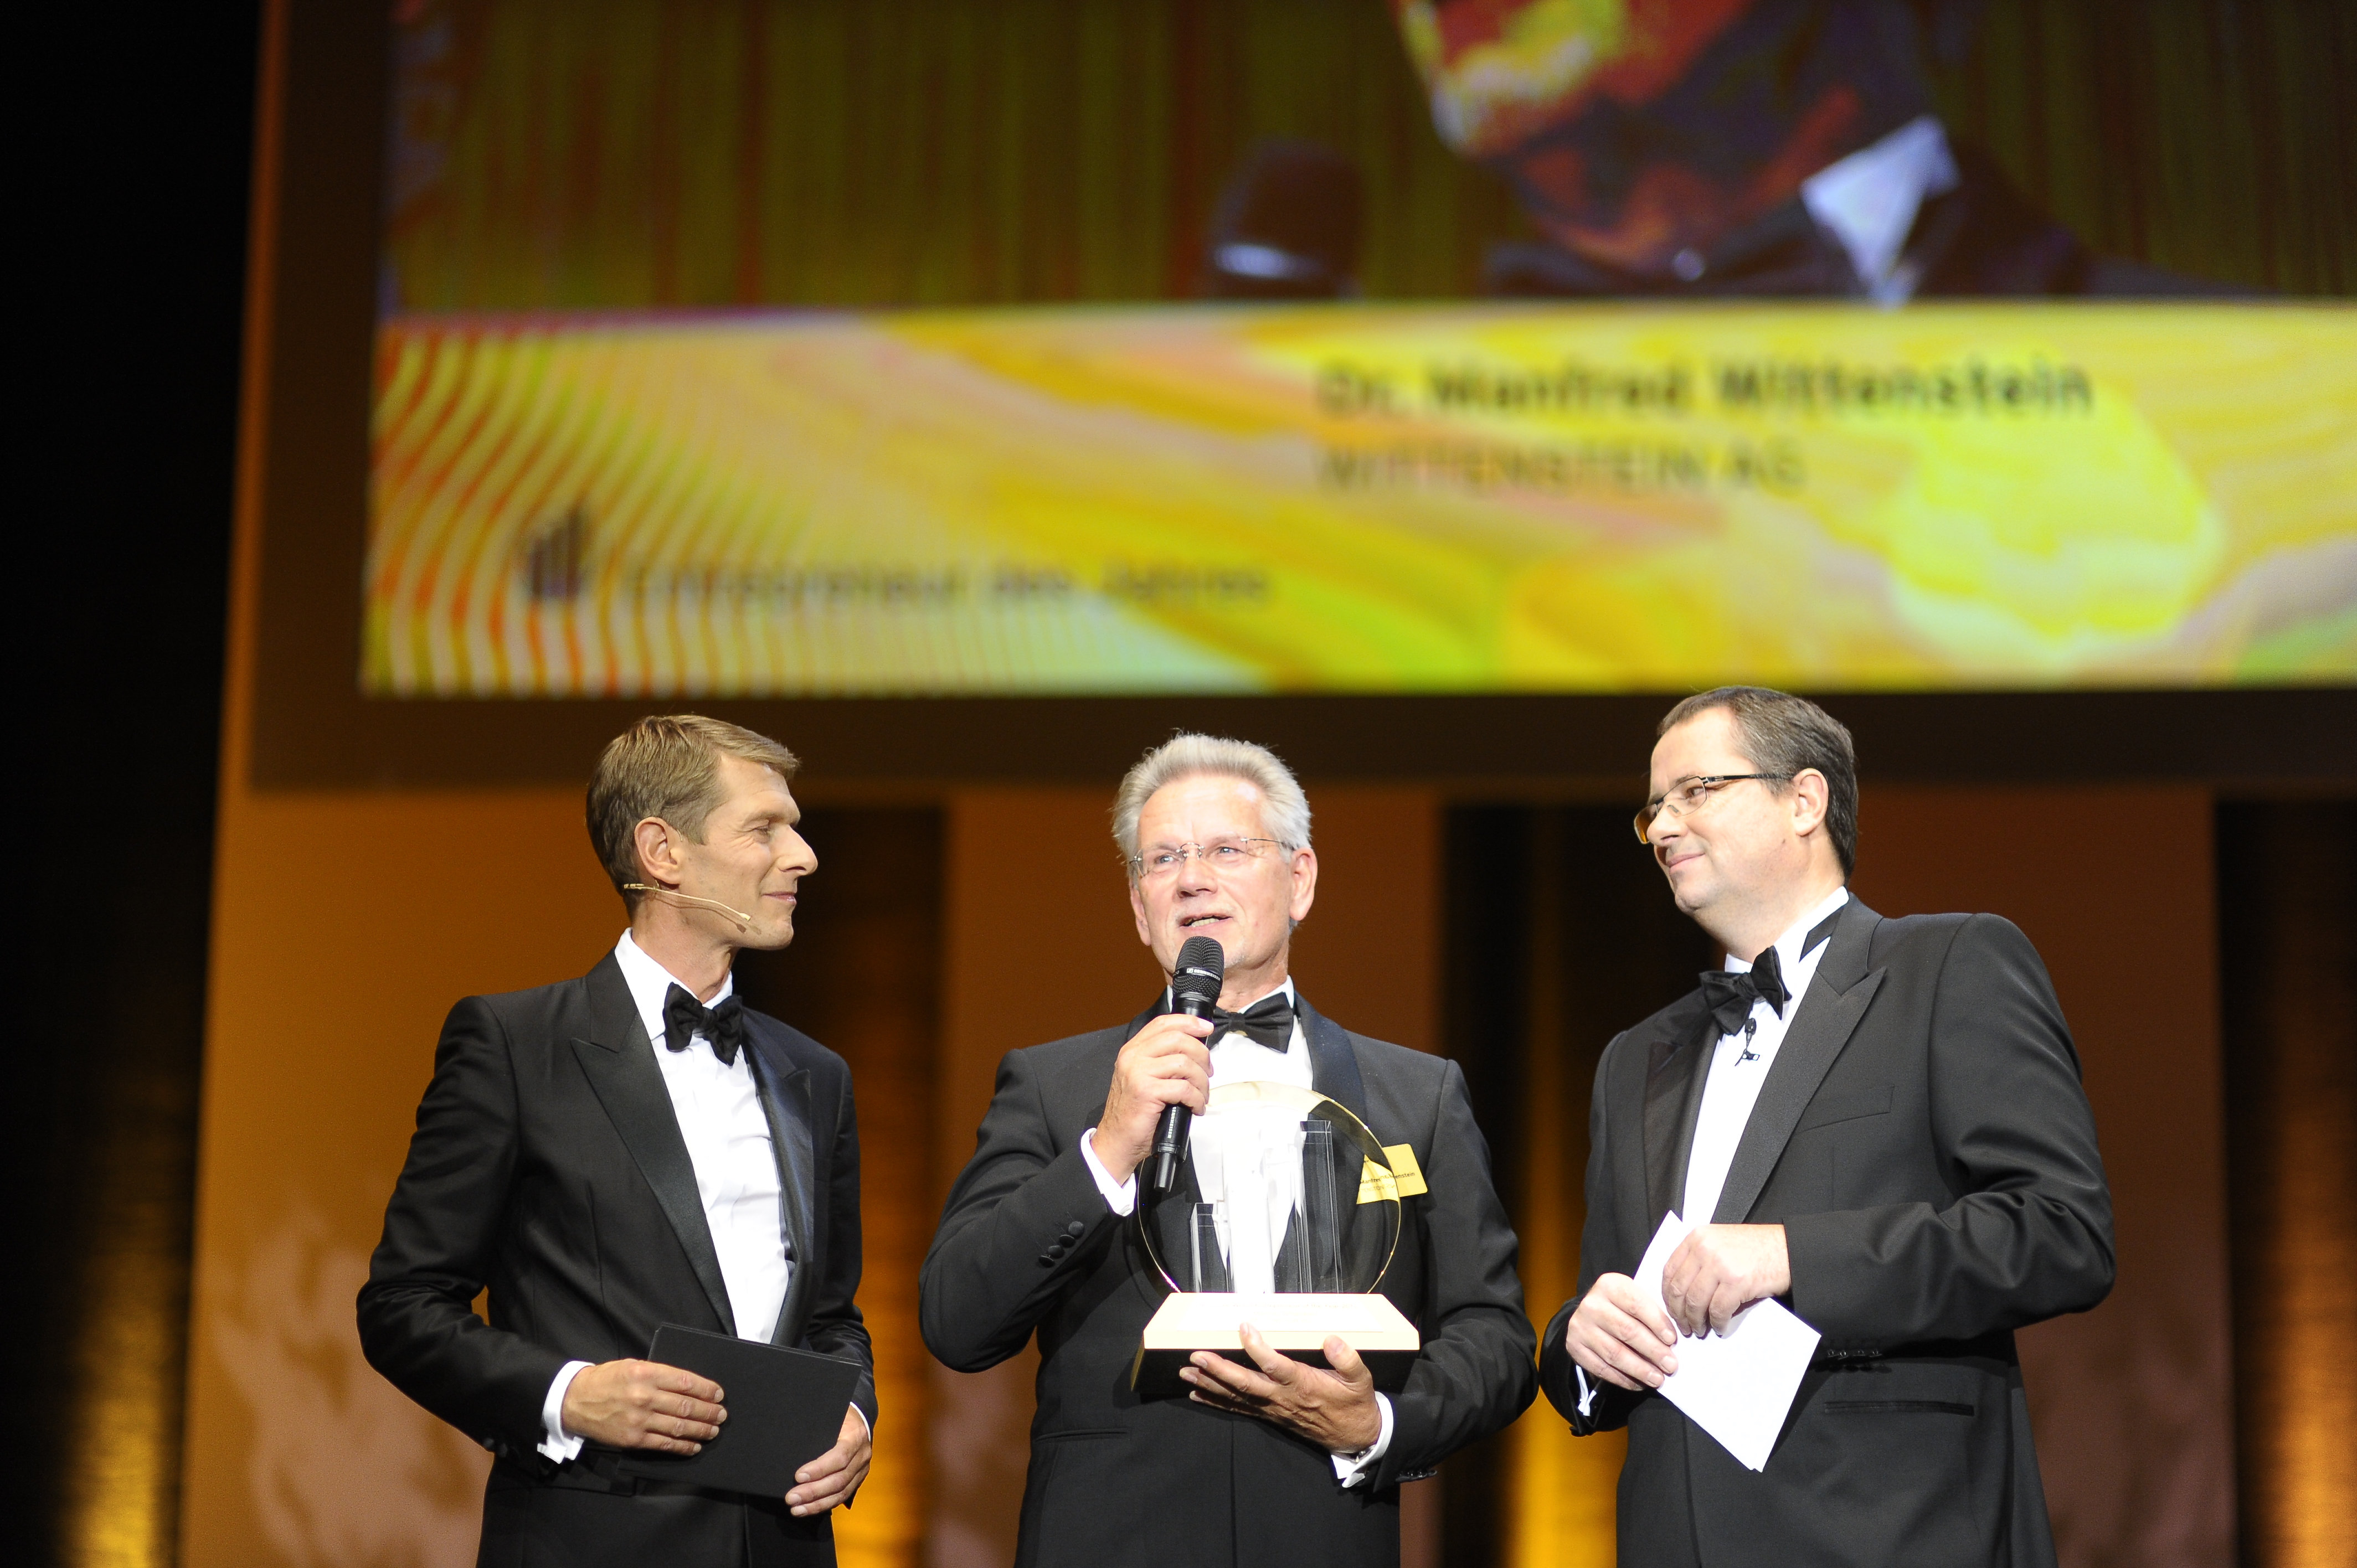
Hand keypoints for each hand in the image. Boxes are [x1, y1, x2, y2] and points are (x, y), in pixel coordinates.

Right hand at [560, 1359, 724, 1452]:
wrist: (575, 1401)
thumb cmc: (606, 1380)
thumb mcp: (633, 1366)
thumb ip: (659, 1374)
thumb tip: (688, 1385)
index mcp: (646, 1373)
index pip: (686, 1382)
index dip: (707, 1389)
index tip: (719, 1394)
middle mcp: (644, 1396)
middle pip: (686, 1406)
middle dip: (709, 1411)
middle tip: (722, 1414)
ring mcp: (639, 1420)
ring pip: (679, 1426)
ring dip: (701, 1429)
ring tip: (714, 1430)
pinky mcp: (633, 1439)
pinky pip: (664, 1444)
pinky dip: (683, 1446)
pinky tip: (694, 1446)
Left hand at [784, 1406, 871, 1515]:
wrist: (860, 1420)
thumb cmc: (840, 1416)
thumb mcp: (832, 1416)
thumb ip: (817, 1429)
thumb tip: (791, 1442)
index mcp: (856, 1436)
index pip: (839, 1457)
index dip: (819, 1469)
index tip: (798, 1476)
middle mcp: (862, 1456)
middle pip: (839, 1480)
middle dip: (813, 1491)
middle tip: (791, 1498)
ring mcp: (862, 1470)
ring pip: (841, 1493)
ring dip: (816, 1504)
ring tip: (796, 1509)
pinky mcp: (857, 1480)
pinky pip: (841, 1497)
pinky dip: (823, 1505)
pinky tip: (808, 1509)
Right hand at [1089, 1013, 1214, 1183]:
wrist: (1117, 1140)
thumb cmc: (1134, 1113)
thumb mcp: (1144, 1078)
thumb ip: (1161, 1060)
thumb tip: (1195, 1052)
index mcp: (1132, 1050)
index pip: (1163, 1023)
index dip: (1188, 1022)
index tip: (1206, 1028)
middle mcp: (1133, 1057)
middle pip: (1178, 1039)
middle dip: (1201, 1055)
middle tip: (1208, 1072)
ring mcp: (1138, 1073)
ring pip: (1185, 1063)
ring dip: (1202, 1081)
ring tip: (1202, 1095)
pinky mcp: (1146, 1091)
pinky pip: (1184, 1088)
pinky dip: (1197, 1099)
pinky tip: (1196, 1107)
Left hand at [1180, 1324, 1382, 1453]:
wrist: (1355, 1435)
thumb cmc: (1355, 1403)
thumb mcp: (1361, 1379)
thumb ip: (1348, 1359)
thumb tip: (1332, 1339)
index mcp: (1304, 1384)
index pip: (1275, 1365)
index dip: (1257, 1347)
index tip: (1244, 1327)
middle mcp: (1283, 1398)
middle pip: (1246, 1383)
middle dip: (1219, 1370)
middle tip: (1196, 1356)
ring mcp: (1273, 1409)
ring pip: (1237, 1397)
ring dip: (1210, 1385)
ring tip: (1186, 1373)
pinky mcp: (1270, 1416)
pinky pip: (1239, 1409)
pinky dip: (1216, 1402)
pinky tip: (1197, 1395)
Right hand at [1564, 1273, 1678, 1391]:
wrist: (1590, 1312)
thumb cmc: (1623, 1307)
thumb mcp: (1636, 1297)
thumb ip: (1652, 1312)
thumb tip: (1673, 1342)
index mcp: (1609, 1285)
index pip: (1636, 1305)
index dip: (1656, 1323)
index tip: (1673, 1340)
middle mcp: (1591, 1304)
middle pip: (1626, 1331)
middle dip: (1652, 1351)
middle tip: (1670, 1365)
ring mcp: (1580, 1326)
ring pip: (1614, 1353)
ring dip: (1639, 1369)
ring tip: (1658, 1379)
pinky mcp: (1574, 1347)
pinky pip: (1601, 1368)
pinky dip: (1622, 1379)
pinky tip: (1638, 1384)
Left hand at [1661, 1223, 1790, 1335]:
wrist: (1788, 1248)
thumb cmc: (1757, 1248)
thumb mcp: (1720, 1243)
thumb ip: (1699, 1259)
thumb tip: (1682, 1291)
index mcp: (1697, 1237)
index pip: (1669, 1270)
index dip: (1667, 1295)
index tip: (1670, 1309)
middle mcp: (1704, 1248)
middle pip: (1679, 1288)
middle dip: (1678, 1313)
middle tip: (1684, 1326)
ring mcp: (1720, 1264)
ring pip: (1695, 1302)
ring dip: (1696, 1321)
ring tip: (1699, 1330)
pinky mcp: (1737, 1281)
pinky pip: (1718, 1309)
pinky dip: (1717, 1322)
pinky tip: (1719, 1327)